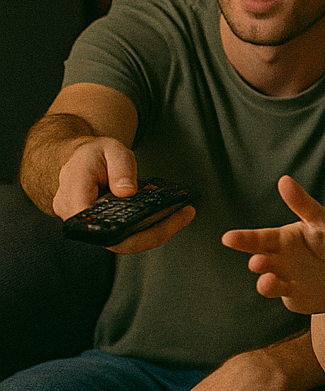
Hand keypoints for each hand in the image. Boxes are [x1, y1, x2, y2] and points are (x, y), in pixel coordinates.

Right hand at [55, 137, 193, 252]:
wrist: (83, 159)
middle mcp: (80, 219)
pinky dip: (153, 226)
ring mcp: (94, 227)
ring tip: (184, 213)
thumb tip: (127, 192)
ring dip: (158, 230)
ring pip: (127, 240)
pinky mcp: (108, 227)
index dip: (121, 231)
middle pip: (117, 239)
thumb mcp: (109, 150)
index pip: (93, 225)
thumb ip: (119, 168)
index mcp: (73, 197)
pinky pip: (131, 234)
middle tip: (182, 215)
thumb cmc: (92, 155)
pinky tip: (174, 215)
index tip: (151, 221)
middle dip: (154, 232)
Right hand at [222, 175, 324, 315]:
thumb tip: (284, 179)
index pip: (260, 238)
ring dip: (261, 269)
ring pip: (266, 273)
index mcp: (282, 239)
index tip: (227, 238)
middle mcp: (277, 258)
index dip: (244, 238)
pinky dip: (272, 286)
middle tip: (229, 240)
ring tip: (258, 263)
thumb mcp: (323, 223)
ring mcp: (283, 276)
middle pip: (257, 251)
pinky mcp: (292, 293)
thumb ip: (304, 205)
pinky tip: (269, 282)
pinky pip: (279, 290)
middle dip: (244, 245)